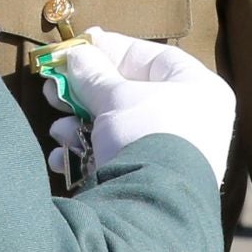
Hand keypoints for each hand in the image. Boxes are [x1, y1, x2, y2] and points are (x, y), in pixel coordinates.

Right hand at [51, 29, 235, 184]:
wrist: (154, 206)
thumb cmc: (145, 134)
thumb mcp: (114, 97)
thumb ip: (93, 73)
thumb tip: (77, 54)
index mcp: (197, 89)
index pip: (152, 58)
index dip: (112, 49)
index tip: (80, 46)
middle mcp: (191, 119)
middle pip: (129, 93)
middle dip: (85, 92)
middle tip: (54, 89)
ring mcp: (172, 152)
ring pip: (117, 127)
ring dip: (80, 125)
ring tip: (57, 128)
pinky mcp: (151, 179)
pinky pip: (116, 156)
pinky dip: (87, 154)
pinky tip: (62, 157)